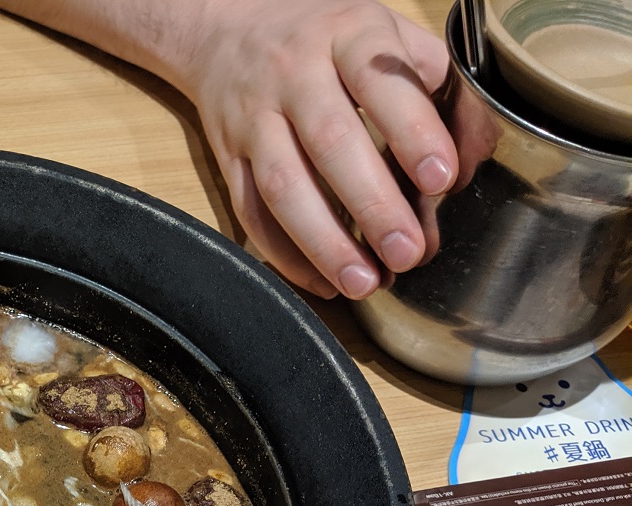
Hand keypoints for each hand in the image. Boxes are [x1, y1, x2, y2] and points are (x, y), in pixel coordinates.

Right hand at [0, 0, 458, 299]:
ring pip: (282, 185)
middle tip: (407, 252)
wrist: (228, 31)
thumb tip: (471, 159)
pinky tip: (320, 280)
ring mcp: (254, 118)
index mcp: (347, 34)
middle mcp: (295, 74)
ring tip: (363, 281)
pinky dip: (283, 253)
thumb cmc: (326, 39)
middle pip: (330, 142)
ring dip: (323, 241)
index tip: (442, 180)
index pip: (382, 83)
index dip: (413, 133)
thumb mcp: (388, 33)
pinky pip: (249, 212)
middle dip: (372, 203)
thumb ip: (439, 85)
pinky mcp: (228, 157)